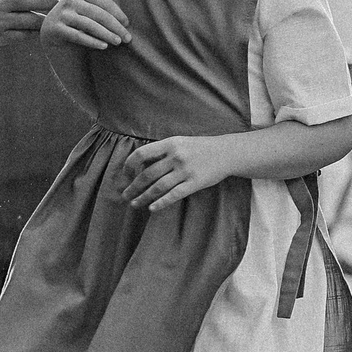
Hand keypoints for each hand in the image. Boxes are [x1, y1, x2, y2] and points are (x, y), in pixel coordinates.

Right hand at [41, 0, 130, 50]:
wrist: (51, 38)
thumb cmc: (75, 24)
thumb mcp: (86, 11)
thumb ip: (100, 9)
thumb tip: (125, 22)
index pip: (103, 2)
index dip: (118, 13)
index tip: (127, 24)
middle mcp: (69, 0)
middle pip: (99, 14)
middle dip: (116, 26)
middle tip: (127, 38)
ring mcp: (61, 14)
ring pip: (90, 25)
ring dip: (107, 34)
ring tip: (118, 42)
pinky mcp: (55, 29)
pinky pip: (79, 36)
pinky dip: (93, 42)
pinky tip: (104, 46)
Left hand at [122, 135, 238, 212]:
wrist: (227, 152)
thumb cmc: (199, 148)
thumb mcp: (179, 142)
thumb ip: (161, 152)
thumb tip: (139, 165)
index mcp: (170, 144)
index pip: (141, 153)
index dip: (129, 165)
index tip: (125, 175)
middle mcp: (176, 157)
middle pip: (147, 174)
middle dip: (133, 187)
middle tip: (124, 195)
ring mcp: (186, 170)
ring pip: (158, 187)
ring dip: (143, 197)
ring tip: (134, 204)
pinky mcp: (195, 183)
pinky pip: (174, 195)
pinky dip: (161, 203)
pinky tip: (152, 208)